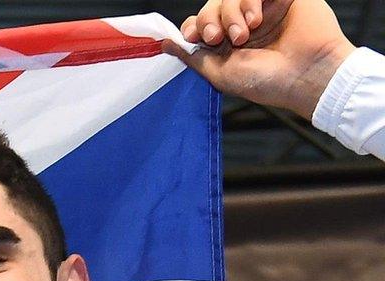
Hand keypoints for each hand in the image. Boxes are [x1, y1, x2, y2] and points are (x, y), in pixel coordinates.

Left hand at [171, 0, 355, 116]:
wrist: (307, 74)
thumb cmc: (266, 81)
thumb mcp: (219, 73)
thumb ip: (192, 56)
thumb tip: (165, 44)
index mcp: (228, 44)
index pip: (200, 23)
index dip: (194, 26)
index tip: (196, 38)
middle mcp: (244, 24)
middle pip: (213, 7)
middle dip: (210, 20)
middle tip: (218, 38)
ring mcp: (264, 8)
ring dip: (230, 12)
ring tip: (243, 32)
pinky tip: (256, 19)